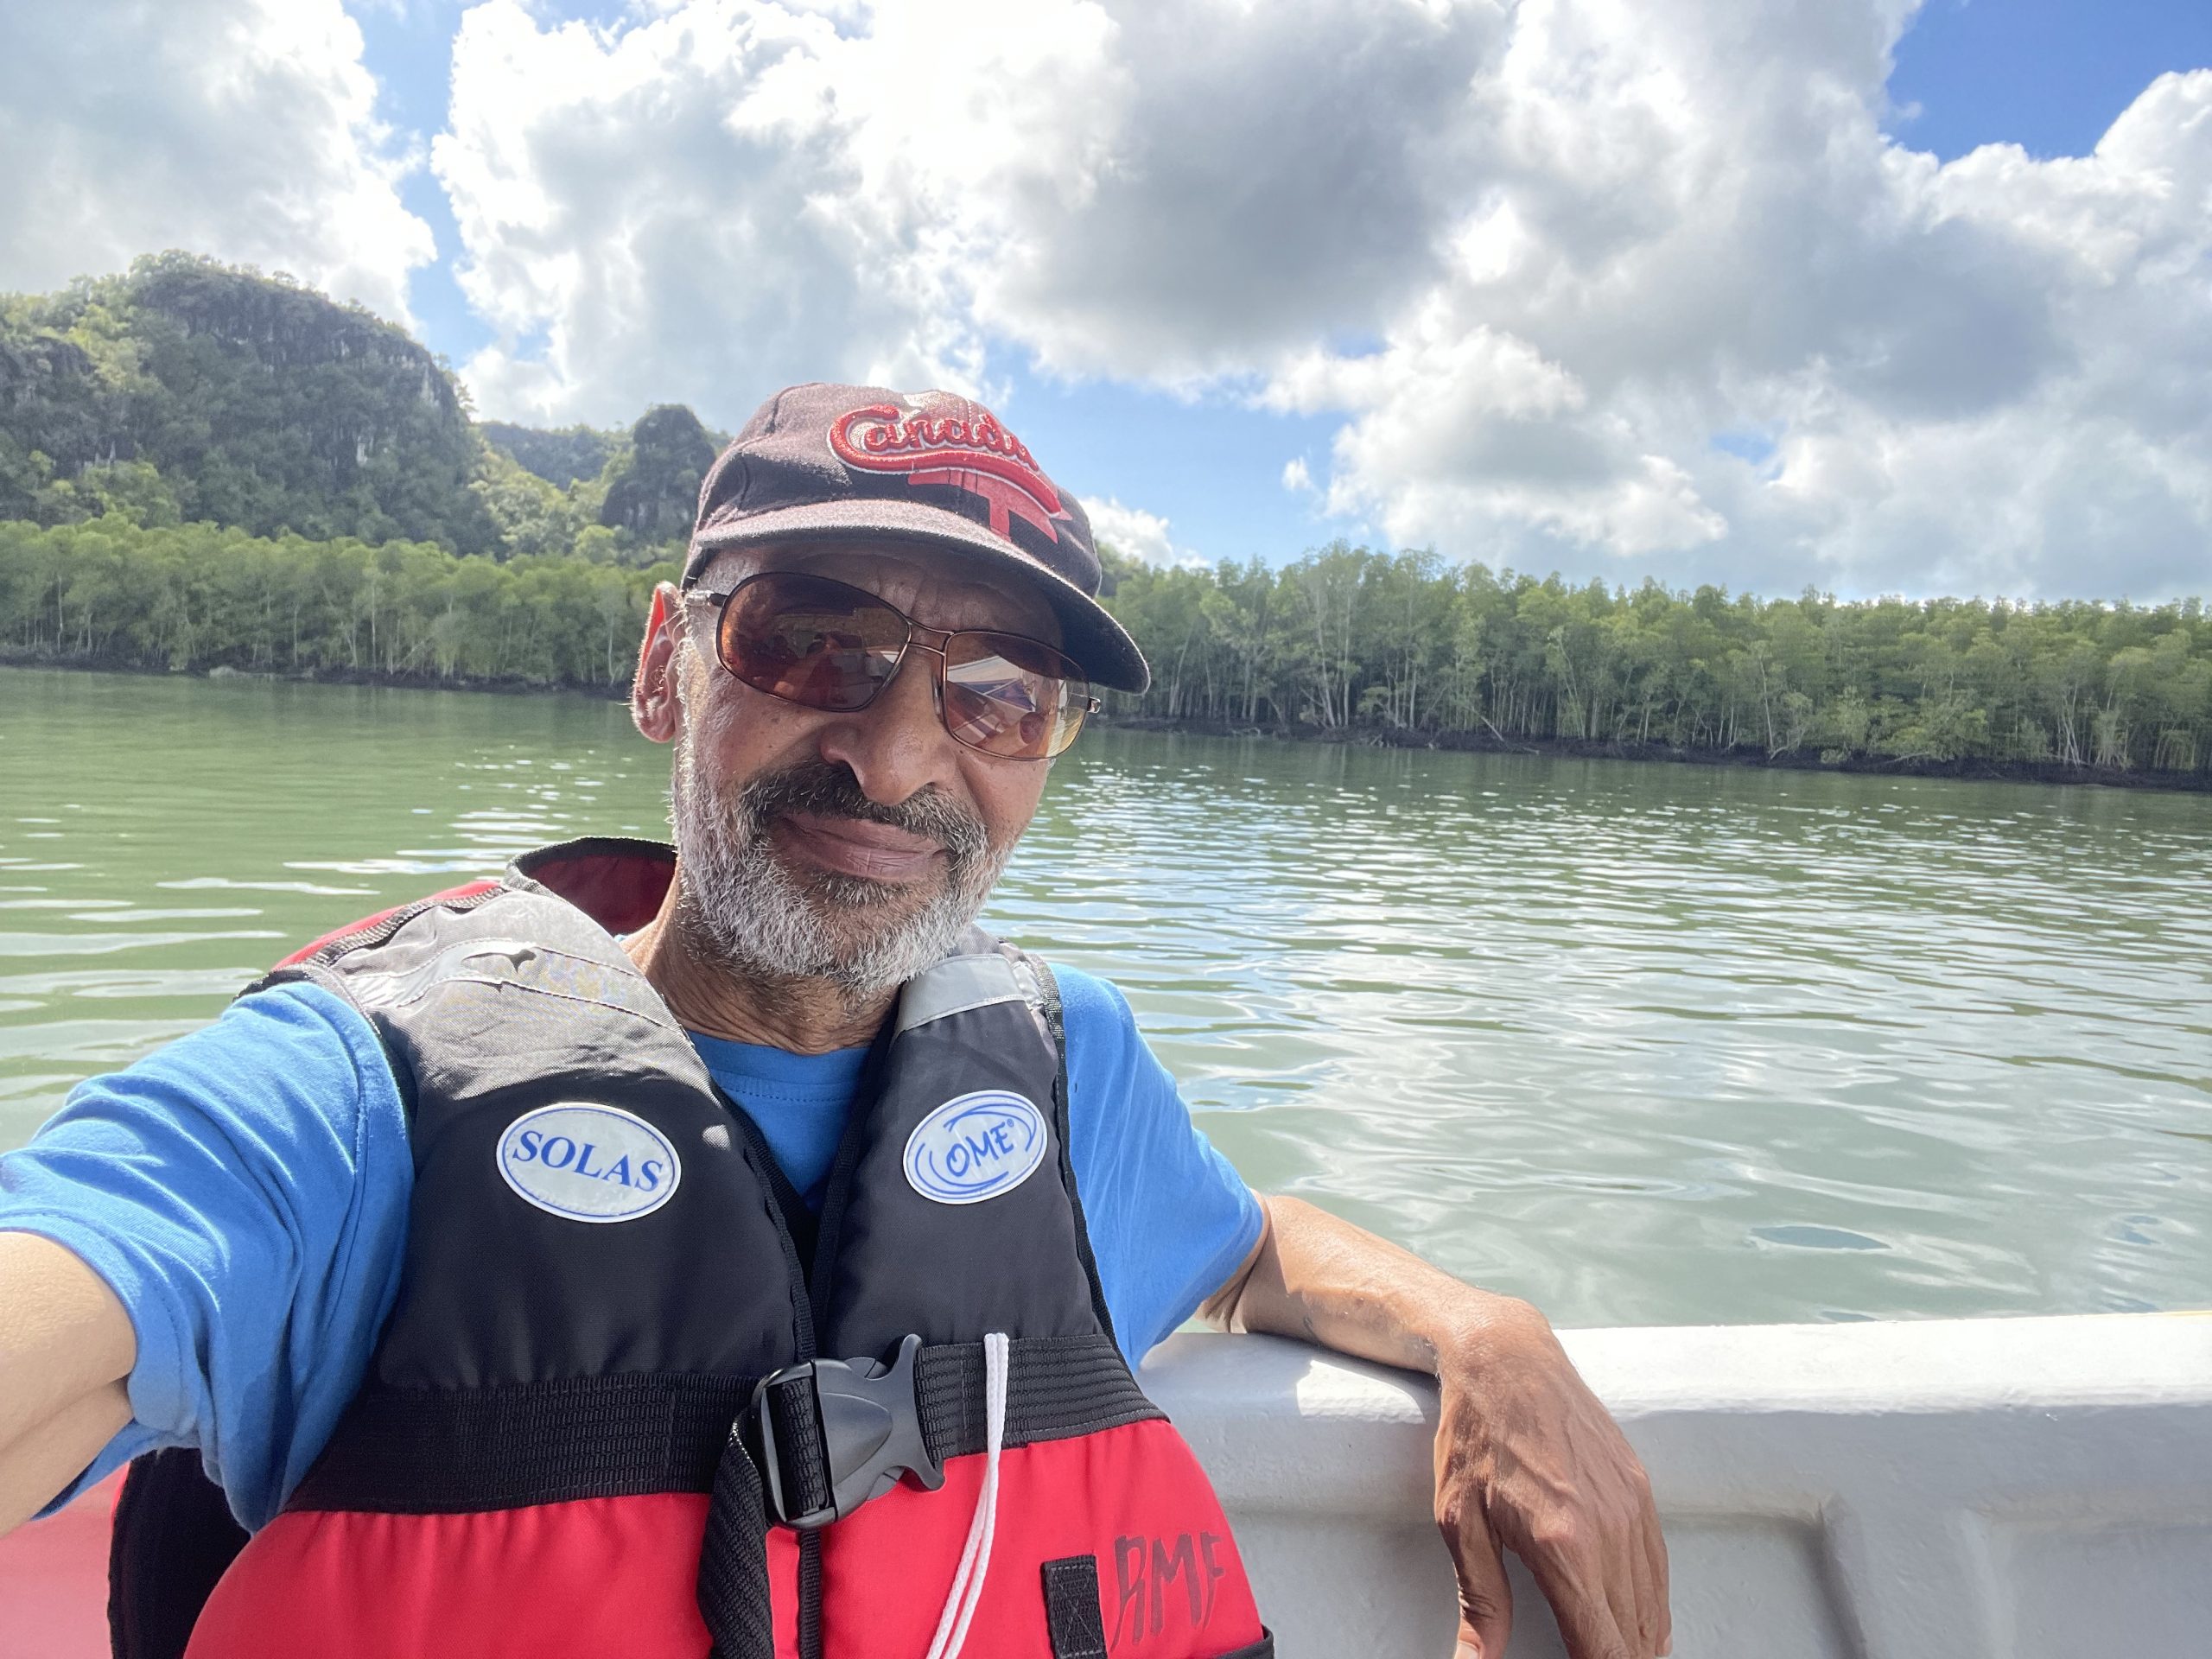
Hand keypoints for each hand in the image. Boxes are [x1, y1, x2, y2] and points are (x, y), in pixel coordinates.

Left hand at [1432, 1302, 1668, 1658]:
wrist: (1508, 1359)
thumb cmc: (1475, 1436)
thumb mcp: (1459, 1521)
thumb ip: (1480, 1602)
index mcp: (1563, 1548)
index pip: (1602, 1648)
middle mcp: (1610, 1532)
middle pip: (1636, 1637)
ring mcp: (1632, 1509)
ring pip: (1654, 1607)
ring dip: (1641, 1644)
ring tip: (1617, 1657)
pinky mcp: (1642, 1490)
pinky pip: (1659, 1569)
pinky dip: (1654, 1607)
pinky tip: (1643, 1630)